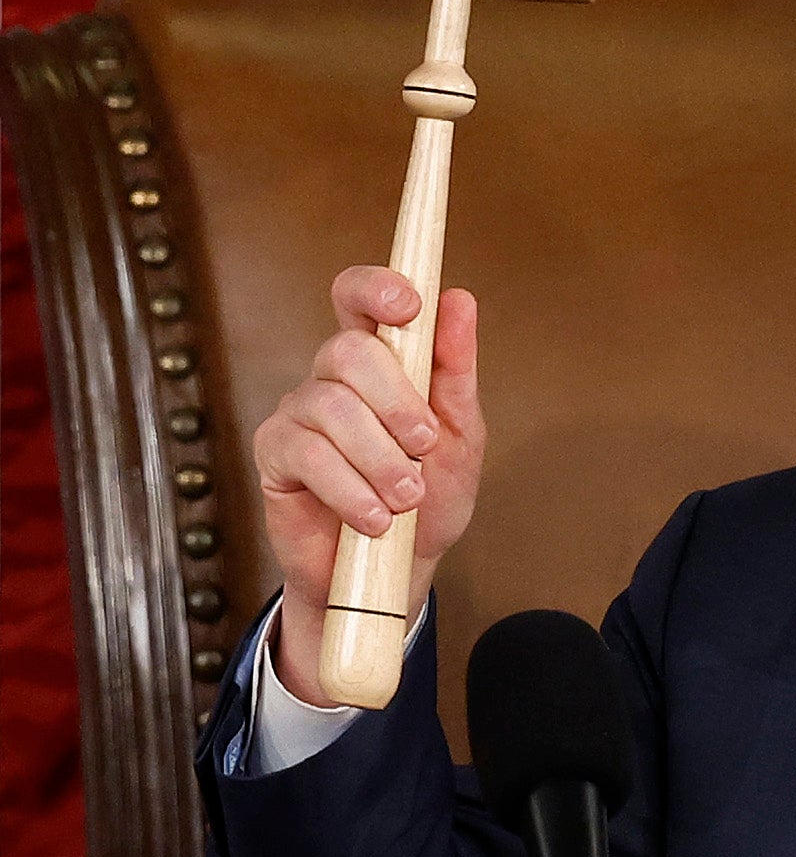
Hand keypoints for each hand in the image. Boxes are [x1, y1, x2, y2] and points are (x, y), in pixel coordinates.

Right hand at [251, 266, 484, 703]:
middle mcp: (332, 379)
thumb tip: (459, 302)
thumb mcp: (460, 437)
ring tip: (407, 499)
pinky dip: (351, 490)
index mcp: (379, 363)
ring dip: (381, 460)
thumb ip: (456, 372)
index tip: (410, 306)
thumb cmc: (430, 498)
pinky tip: (375, 518)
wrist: (398, 568)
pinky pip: (307, 455)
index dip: (377, 288)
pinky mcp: (274, 455)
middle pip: (350, 352)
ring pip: (332, 409)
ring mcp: (298, 413)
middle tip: (425, 447)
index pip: (358, 298)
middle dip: (397, 402)